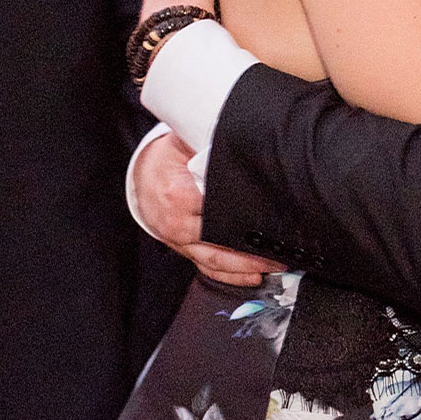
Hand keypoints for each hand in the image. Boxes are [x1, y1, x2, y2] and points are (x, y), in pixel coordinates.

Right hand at [132, 131, 278, 286]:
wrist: (141, 176)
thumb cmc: (165, 160)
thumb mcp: (185, 143)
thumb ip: (211, 145)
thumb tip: (245, 144)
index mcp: (178, 195)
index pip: (218, 211)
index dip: (247, 216)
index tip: (271, 220)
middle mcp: (177, 223)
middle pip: (220, 243)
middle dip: (252, 251)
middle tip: (279, 251)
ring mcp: (179, 241)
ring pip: (216, 261)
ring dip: (246, 268)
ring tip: (273, 266)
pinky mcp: (183, 250)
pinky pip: (208, 267)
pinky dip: (232, 275)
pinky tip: (253, 276)